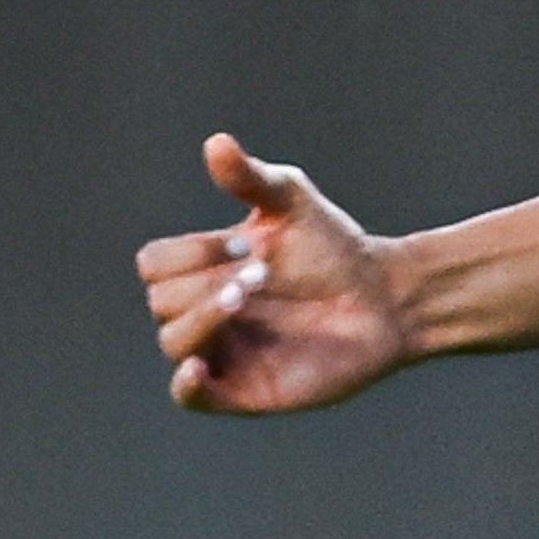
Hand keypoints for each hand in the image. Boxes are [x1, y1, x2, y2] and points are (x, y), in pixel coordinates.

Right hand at [134, 133, 410, 413]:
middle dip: (205, 281)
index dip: (187, 253)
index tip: (245, 242)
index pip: (156, 264)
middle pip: (162, 300)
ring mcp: (221, 350)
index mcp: (207, 267)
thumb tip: (216, 142)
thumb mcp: (292, 204)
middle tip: (262, 271)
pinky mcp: (240, 390)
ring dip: (204, 317)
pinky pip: (188, 396)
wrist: (383, 298)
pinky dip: (187, 384)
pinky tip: (200, 365)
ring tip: (248, 295)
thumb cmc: (333, 247)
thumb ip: (251, 178)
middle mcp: (206, 309)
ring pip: (173, 341)